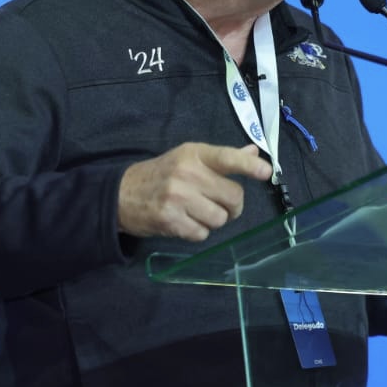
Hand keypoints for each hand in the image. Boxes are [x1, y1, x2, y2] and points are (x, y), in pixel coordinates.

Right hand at [117, 143, 271, 241]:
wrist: (120, 194)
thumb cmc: (160, 174)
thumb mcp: (187, 158)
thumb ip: (221, 158)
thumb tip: (253, 152)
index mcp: (193, 154)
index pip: (227, 157)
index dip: (249, 166)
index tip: (266, 172)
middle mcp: (187, 173)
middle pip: (233, 196)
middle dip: (231, 205)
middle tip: (217, 204)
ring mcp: (178, 197)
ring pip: (220, 219)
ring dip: (213, 221)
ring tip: (196, 213)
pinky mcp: (171, 220)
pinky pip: (203, 234)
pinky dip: (197, 232)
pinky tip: (184, 222)